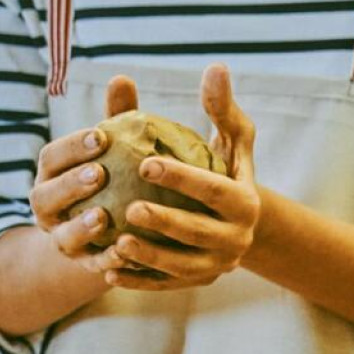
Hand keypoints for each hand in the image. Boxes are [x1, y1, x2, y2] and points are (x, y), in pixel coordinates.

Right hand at [29, 74, 142, 277]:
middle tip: (99, 174)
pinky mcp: (82, 266)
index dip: (73, 146)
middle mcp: (48, 207)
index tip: (101, 136)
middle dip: (69, 185)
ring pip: (62, 237)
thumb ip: (117, 117)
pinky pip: (91, 267)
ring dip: (80, 228)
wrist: (102, 229)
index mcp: (51, 174)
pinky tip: (127, 254)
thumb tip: (121, 77)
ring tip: (104, 217)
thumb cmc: (111, 174)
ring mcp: (61, 239)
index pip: (52, 157)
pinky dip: (106, 261)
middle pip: (46, 198)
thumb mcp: (112, 148)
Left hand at [106, 63, 260, 290]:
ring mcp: (217, 266)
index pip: (214, 190)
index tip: (145, 161)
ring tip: (117, 242)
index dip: (182, 178)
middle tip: (129, 208)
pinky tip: (108, 272)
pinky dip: (139, 281)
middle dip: (166, 223)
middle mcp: (236, 239)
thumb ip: (221, 108)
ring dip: (150, 258)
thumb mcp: (231, 138)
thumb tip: (215, 67)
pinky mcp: (197, 284)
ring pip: (182, 267)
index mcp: (245, 202)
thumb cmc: (225, 167)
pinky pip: (165, 286)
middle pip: (199, 234)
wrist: (236, 220)